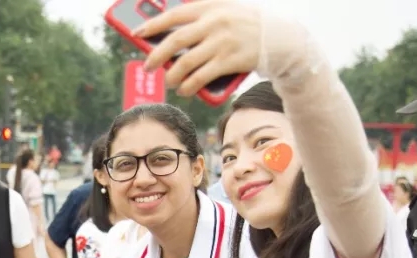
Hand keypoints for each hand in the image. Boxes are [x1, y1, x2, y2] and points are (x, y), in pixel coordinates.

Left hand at [138, 0, 261, 95]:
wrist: (280, 38)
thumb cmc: (245, 24)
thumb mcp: (225, 9)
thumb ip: (200, 16)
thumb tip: (166, 34)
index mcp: (210, 6)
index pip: (174, 15)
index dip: (152, 25)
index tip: (136, 33)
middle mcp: (214, 23)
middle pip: (175, 41)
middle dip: (156, 55)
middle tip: (147, 66)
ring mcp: (222, 43)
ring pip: (186, 63)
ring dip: (172, 76)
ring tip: (168, 81)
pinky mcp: (229, 61)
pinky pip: (200, 78)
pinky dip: (188, 86)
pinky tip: (183, 90)